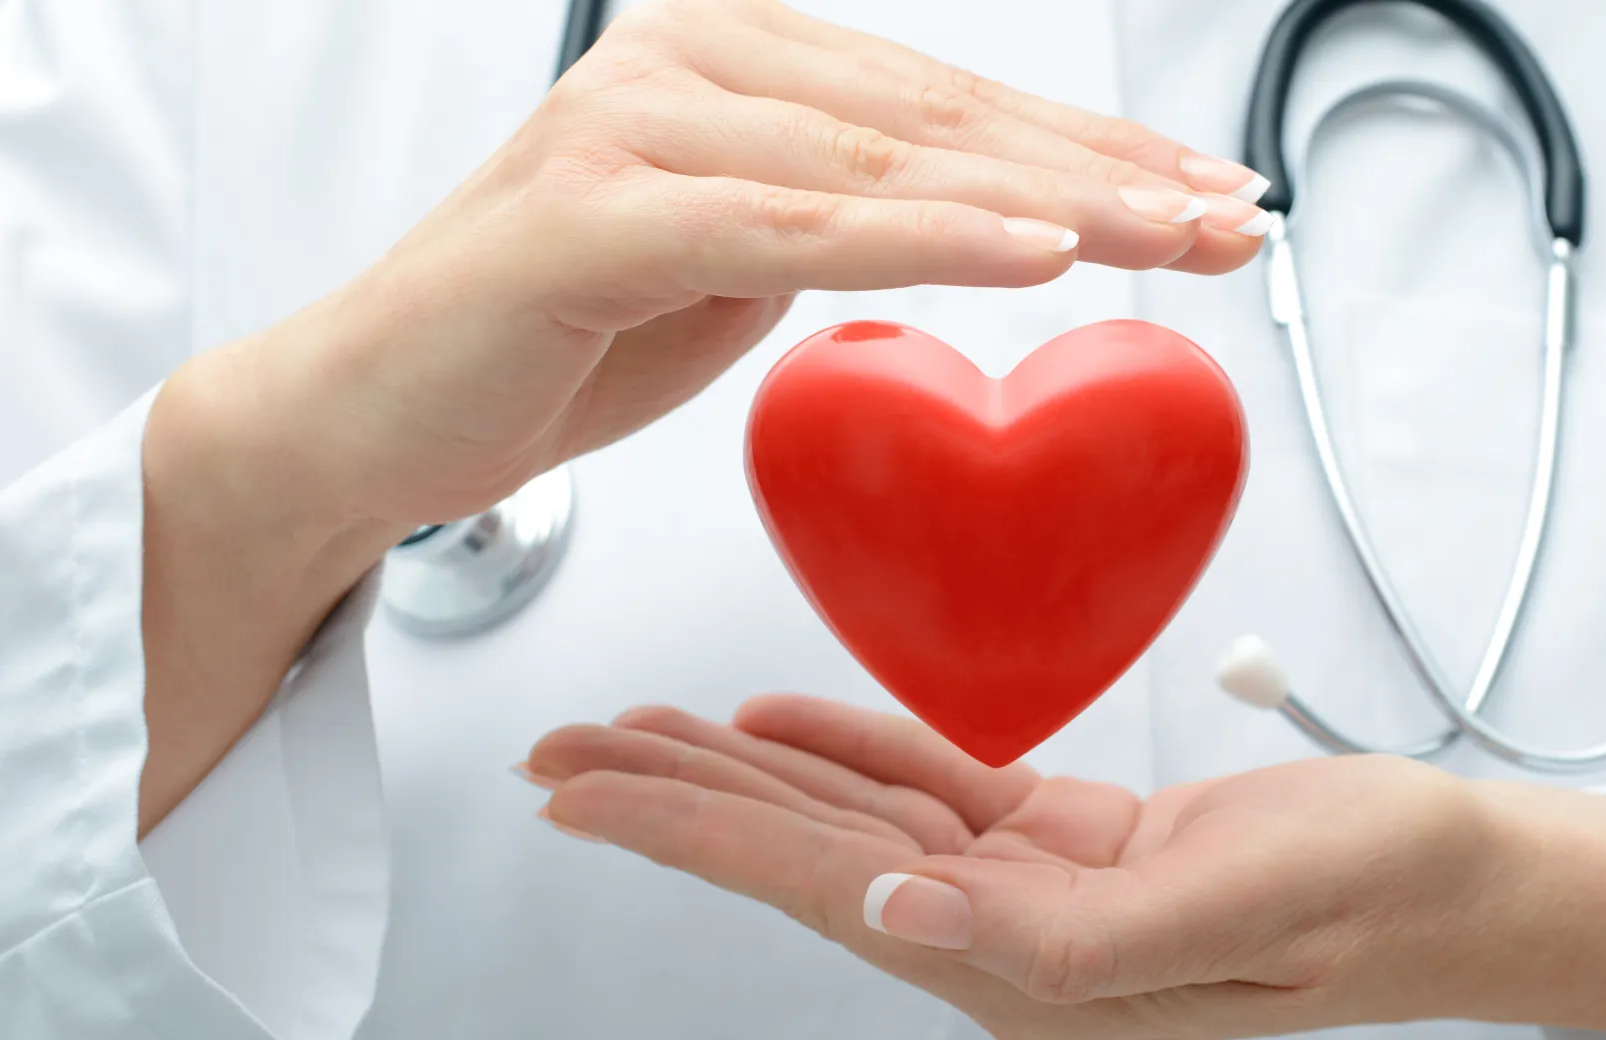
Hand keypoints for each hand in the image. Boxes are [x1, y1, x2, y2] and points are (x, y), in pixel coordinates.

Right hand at [136, 0, 1271, 831]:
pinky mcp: (587, 214)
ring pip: (880, 166)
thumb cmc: (552, 337)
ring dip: (1048, 199)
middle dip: (1105, 172)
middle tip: (1231, 217)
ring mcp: (631, 125)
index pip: (946, 104)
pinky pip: (787, 231)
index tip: (1206, 194)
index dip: (1091, 147)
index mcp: (729, 62)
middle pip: (938, 120)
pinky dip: (919, 241)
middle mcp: (684, 63)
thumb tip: (966, 213)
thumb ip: (832, 217)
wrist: (374, 411)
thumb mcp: (729, 265)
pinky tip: (1035, 250)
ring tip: (1173, 235)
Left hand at [527, 696, 1605, 1039]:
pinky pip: (935, 787)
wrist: (1476, 878)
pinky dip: (853, 747)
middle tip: (560, 752)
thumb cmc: (1384, 892)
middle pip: (807, 856)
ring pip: (854, 818)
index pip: (821, 889)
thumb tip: (892, 925)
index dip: (693, 833)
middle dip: (676, 799)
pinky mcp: (1072, 843)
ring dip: (744, 772)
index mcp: (1029, 975)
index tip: (582, 788)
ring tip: (636, 734)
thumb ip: (1059, 938)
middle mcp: (1009, 943)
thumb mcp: (1234, 909)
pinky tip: (781, 721)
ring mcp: (1036, 893)